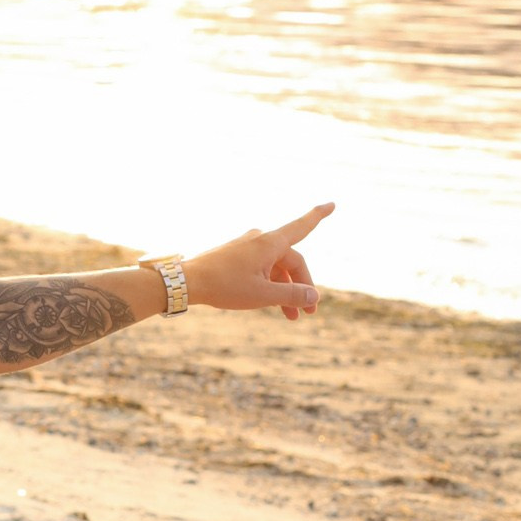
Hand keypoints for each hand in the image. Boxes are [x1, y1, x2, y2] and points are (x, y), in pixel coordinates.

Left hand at [183, 204, 332, 321]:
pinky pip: (261, 269)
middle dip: (302, 286)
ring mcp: (247, 248)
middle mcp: (260, 240)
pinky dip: (270, 286)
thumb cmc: (224, 286)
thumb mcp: (262, 295)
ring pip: (276, 269)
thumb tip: (314, 296)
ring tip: (292, 317)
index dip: (318, 216)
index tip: (333, 204)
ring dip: (285, 290)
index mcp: (270, 243)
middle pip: (291, 262)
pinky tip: (273, 306)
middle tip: (309, 312)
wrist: (187, 282)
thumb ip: (291, 296)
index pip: (301, 227)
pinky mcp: (237, 257)